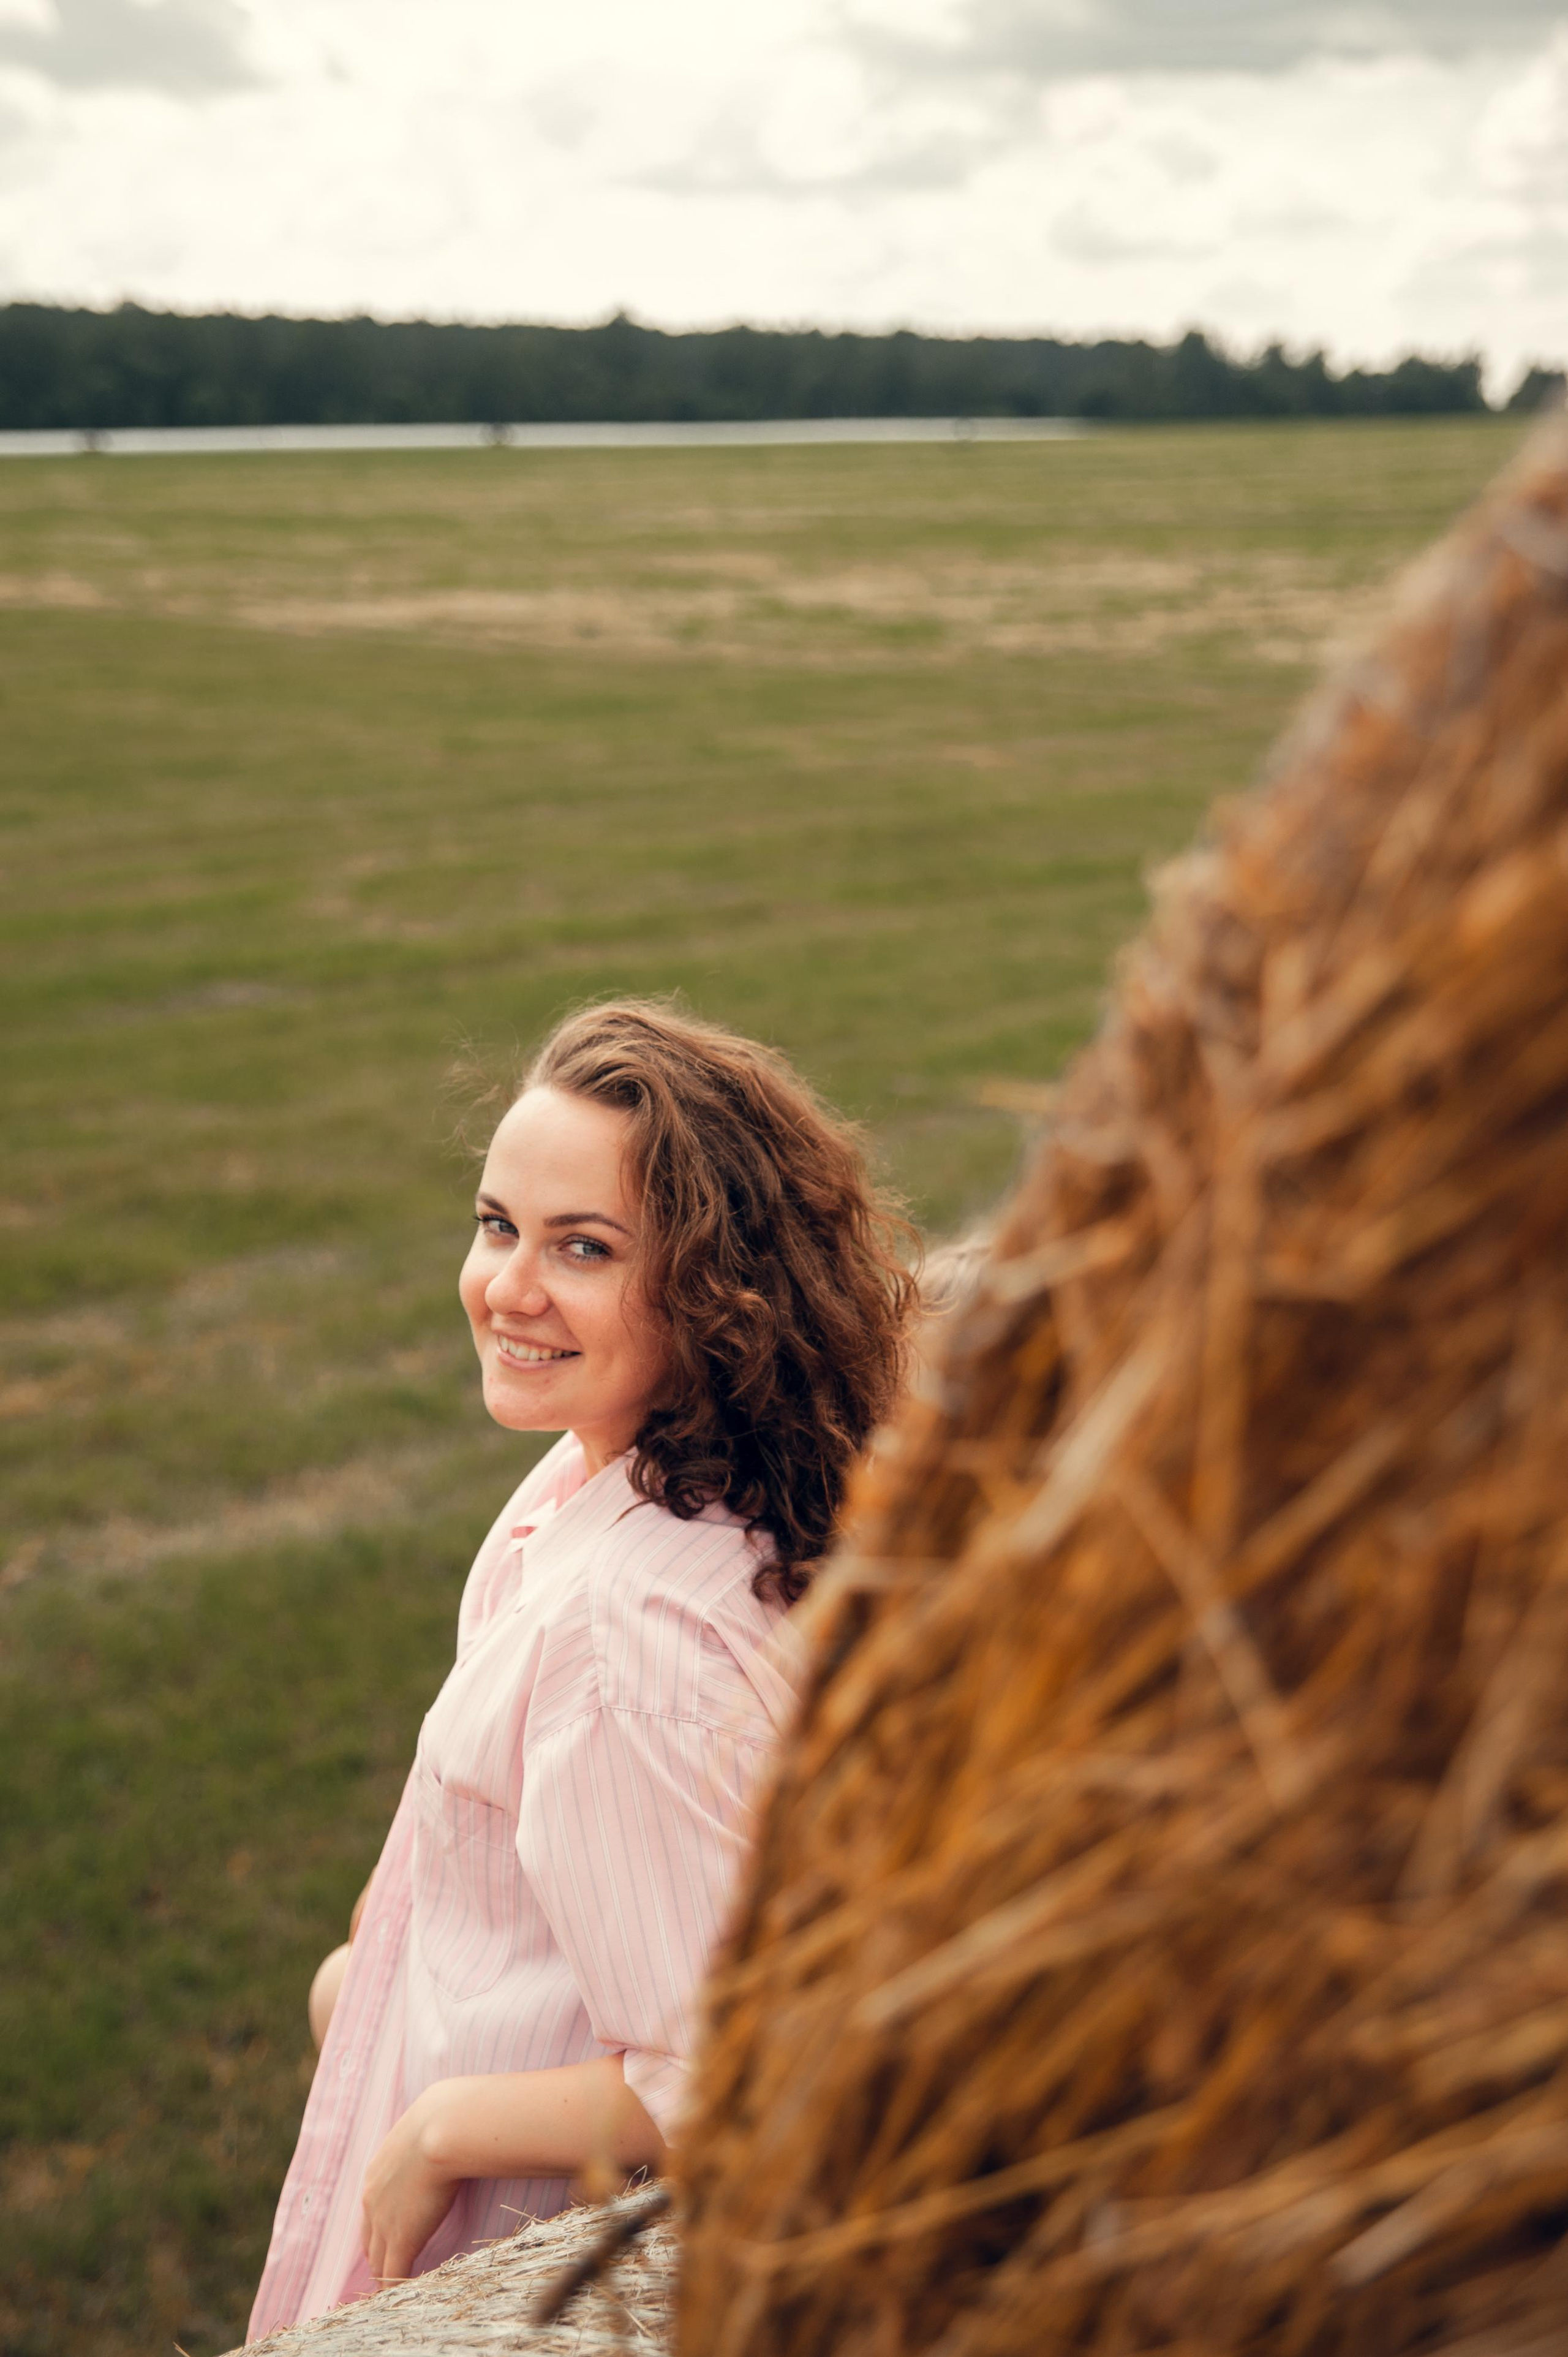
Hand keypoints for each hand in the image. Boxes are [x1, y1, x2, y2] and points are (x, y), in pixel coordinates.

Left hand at [361, 2087, 461, 2285]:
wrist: (442, 2129)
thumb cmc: (444, 2120)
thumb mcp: (426, 2128)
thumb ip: (431, 2139)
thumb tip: (454, 2126)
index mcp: (376, 2174)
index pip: (372, 2212)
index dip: (380, 2229)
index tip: (390, 2239)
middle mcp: (372, 2200)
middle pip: (370, 2241)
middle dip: (378, 2257)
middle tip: (387, 2274)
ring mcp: (384, 2222)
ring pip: (378, 2262)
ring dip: (386, 2276)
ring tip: (392, 2294)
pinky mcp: (401, 2240)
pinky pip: (393, 2276)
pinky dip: (397, 2288)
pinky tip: (404, 2298)